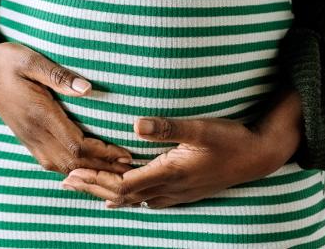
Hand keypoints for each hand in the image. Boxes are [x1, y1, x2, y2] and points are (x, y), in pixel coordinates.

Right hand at [0, 36, 134, 176]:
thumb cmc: (7, 61)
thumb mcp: (32, 60)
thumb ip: (59, 76)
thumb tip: (88, 88)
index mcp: (40, 116)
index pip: (77, 145)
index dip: (103, 154)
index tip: (126, 154)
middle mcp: (35, 134)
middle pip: (74, 162)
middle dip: (103, 169)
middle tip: (130, 171)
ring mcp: (30, 140)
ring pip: (63, 167)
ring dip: (90, 173)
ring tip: (115, 174)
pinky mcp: (27, 139)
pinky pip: (53, 164)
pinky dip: (74, 170)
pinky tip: (87, 170)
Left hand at [62, 115, 296, 208]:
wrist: (259, 156)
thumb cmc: (231, 139)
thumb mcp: (201, 127)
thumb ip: (168, 126)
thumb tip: (135, 125)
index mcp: (170, 173)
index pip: (122, 183)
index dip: (95, 179)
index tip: (72, 172)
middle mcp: (170, 188)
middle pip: (122, 195)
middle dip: (93, 188)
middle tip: (66, 181)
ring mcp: (177, 193)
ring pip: (134, 200)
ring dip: (107, 193)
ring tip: (85, 187)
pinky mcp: (184, 191)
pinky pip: (148, 200)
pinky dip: (128, 197)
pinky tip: (123, 196)